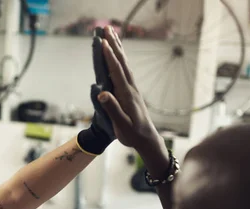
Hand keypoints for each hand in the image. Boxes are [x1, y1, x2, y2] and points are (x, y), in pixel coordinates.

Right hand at [97, 26, 160, 150]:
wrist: (147, 139)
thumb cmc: (133, 134)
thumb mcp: (122, 125)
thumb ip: (112, 109)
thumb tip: (102, 93)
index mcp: (126, 94)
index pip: (117, 71)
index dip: (109, 56)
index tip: (103, 42)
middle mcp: (130, 88)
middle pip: (121, 62)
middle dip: (114, 44)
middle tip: (106, 28)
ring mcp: (132, 88)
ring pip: (124, 64)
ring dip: (117, 48)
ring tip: (112, 34)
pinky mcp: (131, 91)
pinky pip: (124, 70)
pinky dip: (120, 58)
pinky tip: (118, 54)